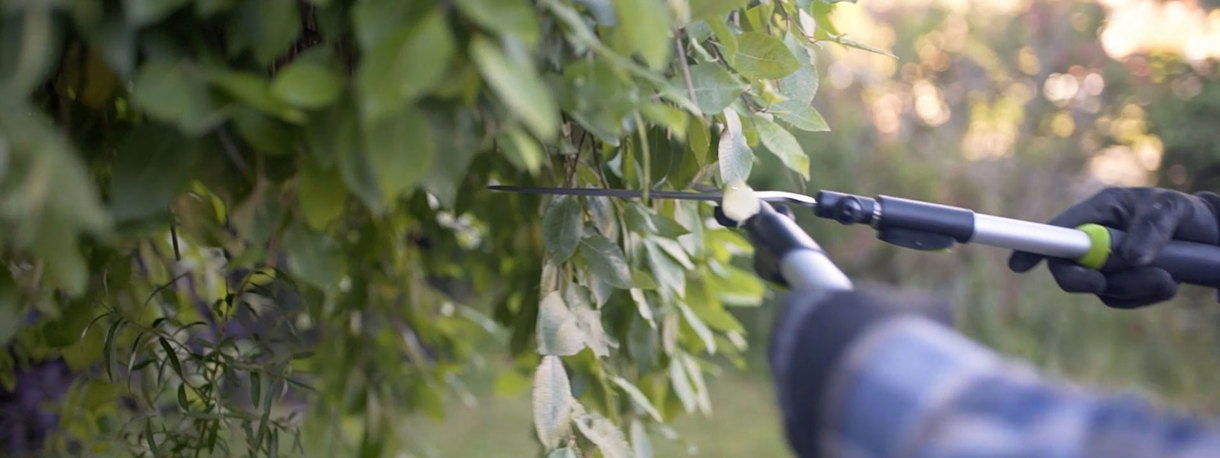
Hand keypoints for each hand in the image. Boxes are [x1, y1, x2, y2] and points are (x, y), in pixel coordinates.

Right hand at [1008, 187, 1219, 307]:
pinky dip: (1143, 297)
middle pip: (1069, 267)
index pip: (1056, 231)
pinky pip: (1121, 299)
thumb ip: (1150, 229)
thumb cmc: (1186, 213)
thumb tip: (1130, 258)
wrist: (1212, 236)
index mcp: (1098, 211)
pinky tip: (1168, 284)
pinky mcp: (1123, 284)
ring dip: (1132, 289)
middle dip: (1088, 279)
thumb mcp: (1172, 210)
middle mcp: (1096, 238)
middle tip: (1104, 285)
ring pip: (1101, 288)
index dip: (1033, 247)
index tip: (1018, 266)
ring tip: (1170, 279)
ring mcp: (1108, 264)